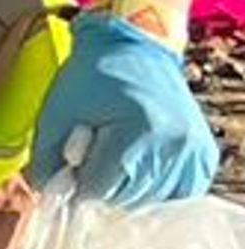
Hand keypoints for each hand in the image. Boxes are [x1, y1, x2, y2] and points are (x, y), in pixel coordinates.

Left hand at [31, 9, 222, 206]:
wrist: (135, 48)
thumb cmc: (91, 79)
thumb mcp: (55, 114)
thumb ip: (45, 162)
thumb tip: (51, 199)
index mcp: (137, 130)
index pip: (97, 189)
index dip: (77, 180)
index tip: (74, 158)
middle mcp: (173, 143)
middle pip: (124, 198)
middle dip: (102, 182)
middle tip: (97, 150)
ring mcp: (193, 150)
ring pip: (149, 200)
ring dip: (127, 186)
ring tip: (119, 151)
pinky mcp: (203, 154)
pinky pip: (177, 193)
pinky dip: (155, 187)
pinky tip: (140, 166)